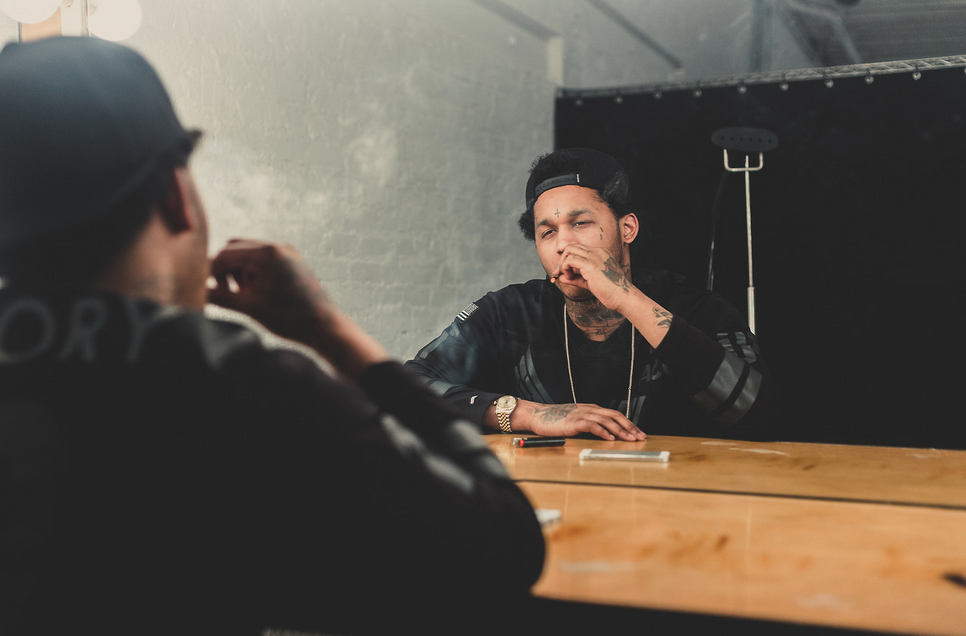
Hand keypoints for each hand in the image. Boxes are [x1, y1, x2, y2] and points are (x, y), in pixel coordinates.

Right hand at [208, 238, 387, 376]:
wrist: (326, 328)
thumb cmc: (291, 318)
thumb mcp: (250, 308)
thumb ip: (221, 297)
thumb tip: (196, 291)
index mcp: (268, 253)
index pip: (226, 253)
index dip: (210, 271)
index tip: (204, 289)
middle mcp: (279, 247)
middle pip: (235, 248)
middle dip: (224, 269)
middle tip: (224, 292)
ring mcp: (287, 253)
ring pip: (248, 254)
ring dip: (238, 271)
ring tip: (241, 295)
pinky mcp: (292, 263)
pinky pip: (263, 260)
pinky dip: (252, 273)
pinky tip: (254, 294)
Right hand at [525, 401, 645, 440]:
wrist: (538, 415)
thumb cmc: (556, 420)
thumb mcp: (577, 420)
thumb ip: (591, 424)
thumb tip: (606, 435)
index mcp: (591, 409)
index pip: (615, 415)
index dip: (628, 423)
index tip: (638, 432)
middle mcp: (589, 410)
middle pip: (615, 415)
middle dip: (629, 426)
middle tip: (640, 436)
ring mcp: (582, 415)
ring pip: (606, 420)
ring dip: (620, 430)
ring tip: (629, 439)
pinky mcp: (574, 422)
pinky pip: (592, 425)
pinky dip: (603, 431)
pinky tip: (610, 438)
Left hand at [552, 245, 633, 312]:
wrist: (622, 297)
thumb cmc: (610, 291)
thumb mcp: (589, 282)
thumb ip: (575, 278)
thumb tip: (560, 277)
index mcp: (601, 253)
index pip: (578, 249)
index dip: (568, 259)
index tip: (564, 272)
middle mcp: (598, 251)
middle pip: (572, 246)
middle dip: (562, 259)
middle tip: (561, 273)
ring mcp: (595, 256)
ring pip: (569, 250)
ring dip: (563, 264)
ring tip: (569, 276)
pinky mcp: (590, 265)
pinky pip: (570, 260)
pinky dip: (565, 268)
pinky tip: (570, 277)